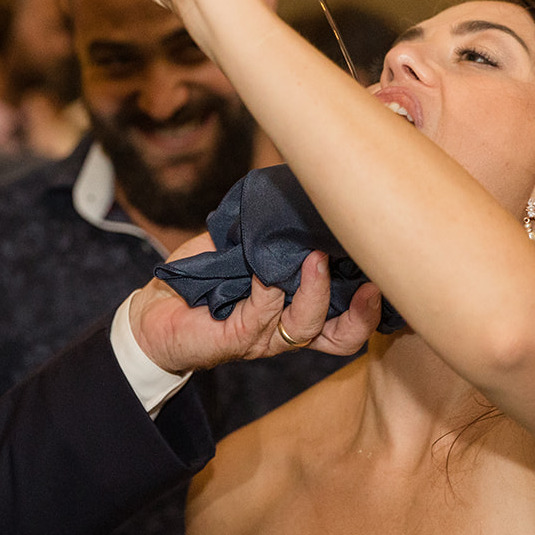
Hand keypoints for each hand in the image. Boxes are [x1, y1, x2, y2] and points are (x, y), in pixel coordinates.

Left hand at [129, 234, 381, 372]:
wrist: (151, 312)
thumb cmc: (199, 280)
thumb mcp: (240, 247)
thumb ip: (267, 231)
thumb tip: (294, 193)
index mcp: (295, 309)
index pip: (347, 316)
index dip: (370, 302)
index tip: (383, 266)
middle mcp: (286, 329)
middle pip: (342, 338)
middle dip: (363, 314)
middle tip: (371, 284)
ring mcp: (263, 337)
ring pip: (306, 326)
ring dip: (315, 292)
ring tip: (314, 260)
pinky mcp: (236, 340)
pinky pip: (262, 315)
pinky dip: (267, 289)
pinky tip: (263, 268)